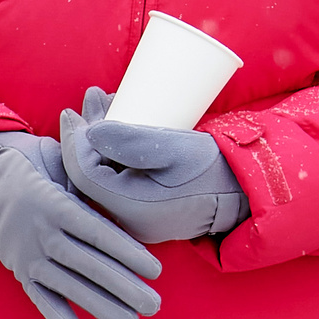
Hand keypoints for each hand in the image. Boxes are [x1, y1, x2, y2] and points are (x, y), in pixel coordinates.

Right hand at [0, 131, 161, 318]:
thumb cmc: (51, 177)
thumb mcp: (71, 175)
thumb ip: (97, 195)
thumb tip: (139, 212)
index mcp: (59, 205)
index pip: (98, 233)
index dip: (127, 253)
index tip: (156, 271)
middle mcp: (43, 233)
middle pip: (88, 265)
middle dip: (123, 287)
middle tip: (154, 305)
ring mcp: (30, 257)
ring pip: (70, 287)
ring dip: (102, 309)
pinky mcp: (23, 275)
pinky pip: (44, 303)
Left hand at [60, 88, 247, 244]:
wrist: (245, 191)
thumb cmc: (214, 169)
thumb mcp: (175, 148)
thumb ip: (131, 140)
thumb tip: (91, 130)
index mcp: (131, 208)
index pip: (83, 174)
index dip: (73, 141)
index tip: (73, 111)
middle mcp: (127, 219)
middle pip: (88, 174)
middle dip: (85, 134)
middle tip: (90, 99)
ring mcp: (135, 217)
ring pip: (101, 175)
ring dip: (99, 139)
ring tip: (105, 103)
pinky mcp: (144, 209)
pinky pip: (116, 180)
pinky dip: (112, 152)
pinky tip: (118, 128)